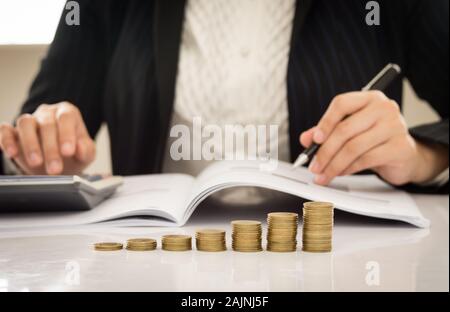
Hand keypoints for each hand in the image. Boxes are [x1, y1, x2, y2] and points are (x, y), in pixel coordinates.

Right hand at [0, 102, 95, 174]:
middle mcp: (47, 114)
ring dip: (30, 144)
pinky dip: (7, 140)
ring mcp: (29, 121)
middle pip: (47, 124)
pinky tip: (11, 153)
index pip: (66, 118)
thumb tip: (80, 148)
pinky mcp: (12, 132)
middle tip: (54, 169)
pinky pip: (5, 130)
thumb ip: (86, 150)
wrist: (58, 164)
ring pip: (25, 123)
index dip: (67, 134)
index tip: (68, 152)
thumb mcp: (86, 154)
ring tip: (36, 162)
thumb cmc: (73, 155)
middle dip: (51, 148)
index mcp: (67, 113)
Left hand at [300, 91, 448, 185]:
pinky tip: (340, 173)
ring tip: (323, 174)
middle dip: (324, 151)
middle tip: (314, 166)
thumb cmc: (374, 139)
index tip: (314, 140)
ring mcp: (394, 127)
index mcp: (369, 98)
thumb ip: (326, 132)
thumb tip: (306, 138)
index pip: (342, 104)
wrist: (405, 155)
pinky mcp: (399, 147)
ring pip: (353, 147)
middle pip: (345, 129)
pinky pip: (365, 160)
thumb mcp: (349, 131)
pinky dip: (348, 169)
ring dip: (334, 165)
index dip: (325, 122)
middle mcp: (384, 108)